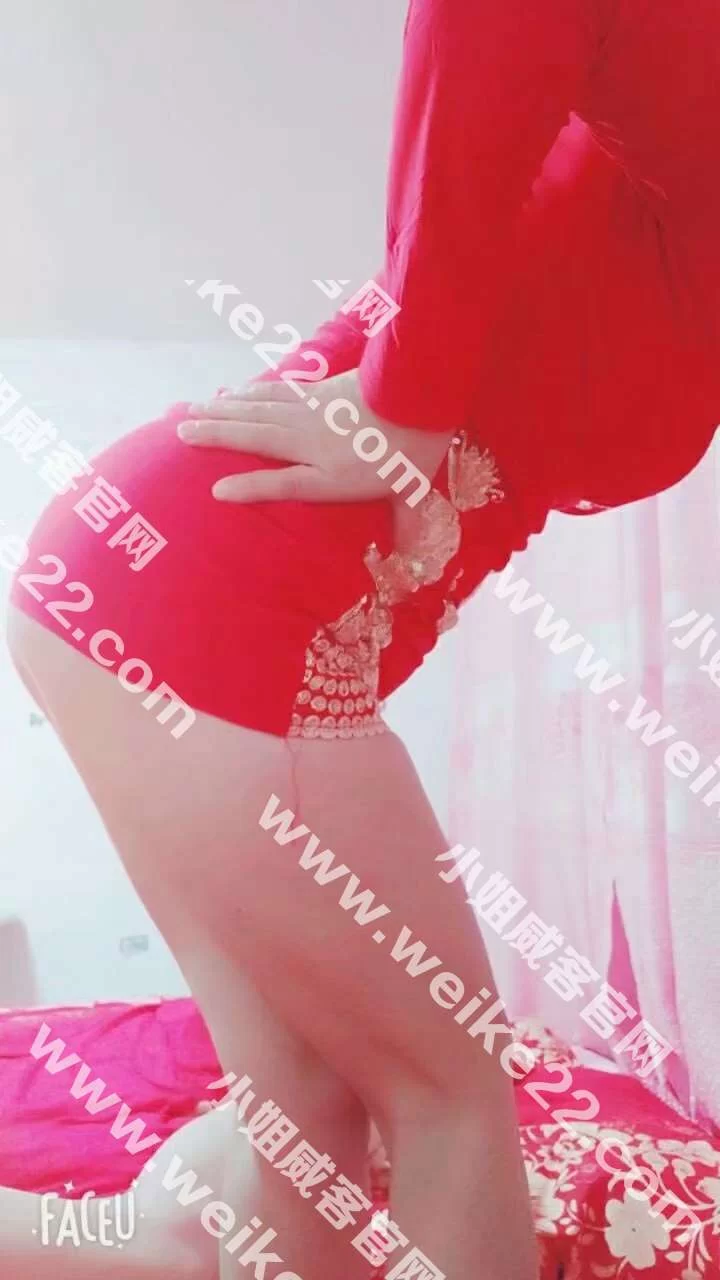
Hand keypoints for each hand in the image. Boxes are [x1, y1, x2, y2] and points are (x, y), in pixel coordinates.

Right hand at [177, 369, 453, 506]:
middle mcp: (313, 442)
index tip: (216, 491)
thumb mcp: (411, 491)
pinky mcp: (318, 391)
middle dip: (216, 434)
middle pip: (257, 437)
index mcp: (332, 474)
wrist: (420, 390)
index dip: (250, 488)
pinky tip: (232, 391)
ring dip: (222, 409)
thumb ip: (402, 524)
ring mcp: (312, 412)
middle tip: (180, 433)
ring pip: (258, 409)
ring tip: (191, 410)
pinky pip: (275, 392)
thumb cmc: (415, 446)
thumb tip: (410, 564)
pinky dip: (250, 391)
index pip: (284, 483)